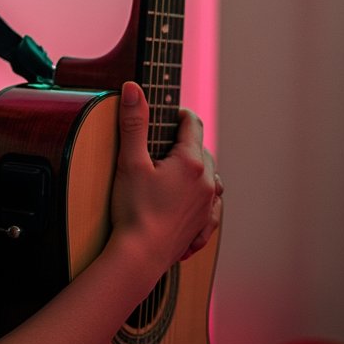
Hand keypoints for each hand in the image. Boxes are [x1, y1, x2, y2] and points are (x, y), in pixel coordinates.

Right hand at [109, 82, 220, 274]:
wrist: (141, 256)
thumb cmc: (134, 209)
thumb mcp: (130, 160)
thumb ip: (134, 122)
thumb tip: (133, 87)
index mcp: (192, 162)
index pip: (192, 124)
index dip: (179, 113)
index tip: (167, 111)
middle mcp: (207, 183)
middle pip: (203, 150)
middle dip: (186, 142)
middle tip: (163, 141)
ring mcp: (208, 207)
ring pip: (213, 178)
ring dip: (199, 169)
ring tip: (179, 168)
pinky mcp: (204, 227)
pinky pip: (213, 207)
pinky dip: (205, 199)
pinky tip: (194, 202)